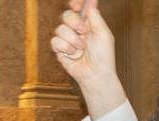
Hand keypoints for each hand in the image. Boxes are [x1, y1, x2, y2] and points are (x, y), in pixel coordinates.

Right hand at [51, 0, 125, 116]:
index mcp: (88, 24)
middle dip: (74, 22)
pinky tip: (73, 54)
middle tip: (83, 31)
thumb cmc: (103, 56)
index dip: (75, 4)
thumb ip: (95, 16)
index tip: (77, 6)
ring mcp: (67, 40)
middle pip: (66, 15)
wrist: (96, 74)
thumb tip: (91, 1)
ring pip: (60, 28)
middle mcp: (76, 30)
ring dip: (72, 39)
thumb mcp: (103, 33)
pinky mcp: (60, 50)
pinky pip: (55, 41)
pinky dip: (65, 47)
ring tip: (81, 48)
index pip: (78, 8)